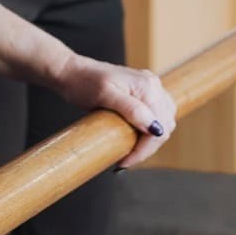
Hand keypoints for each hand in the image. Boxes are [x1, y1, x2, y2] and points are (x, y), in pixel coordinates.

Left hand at [54, 56, 176, 168]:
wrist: (71, 71)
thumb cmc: (83, 82)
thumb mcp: (105, 95)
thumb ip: (132, 109)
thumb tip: (154, 128)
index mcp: (148, 86)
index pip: (159, 127)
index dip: (144, 149)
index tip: (125, 162)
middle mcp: (153, 85)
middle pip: (164, 126)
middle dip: (147, 147)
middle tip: (126, 160)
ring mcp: (150, 88)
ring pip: (163, 122)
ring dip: (150, 140)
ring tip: (131, 151)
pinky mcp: (143, 93)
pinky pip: (157, 116)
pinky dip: (149, 130)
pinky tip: (136, 138)